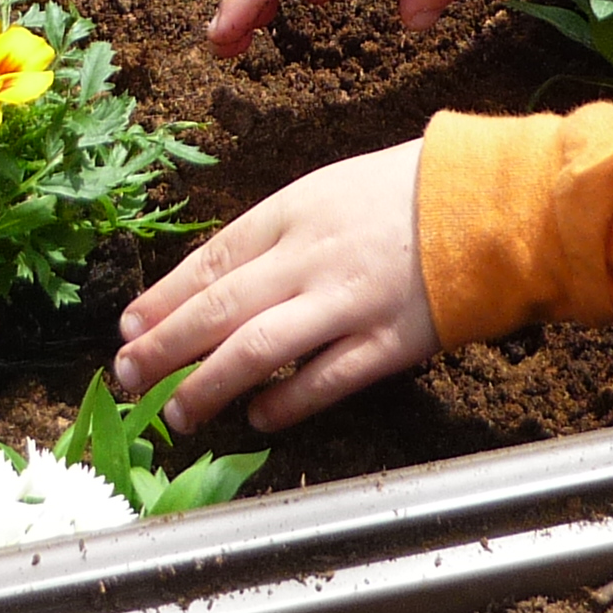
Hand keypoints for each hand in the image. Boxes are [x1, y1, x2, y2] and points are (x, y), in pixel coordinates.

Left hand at [114, 142, 434, 431]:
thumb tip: (211, 286)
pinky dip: (284, 404)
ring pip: (258, 349)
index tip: (127, 327)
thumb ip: (273, 237)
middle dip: (164, 345)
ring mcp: (347, 302)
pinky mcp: (387, 342)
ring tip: (177, 412)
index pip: (211, 260)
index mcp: (291, 213)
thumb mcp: (325, 193)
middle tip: (126, 375)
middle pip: (219, 307)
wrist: (486, 203)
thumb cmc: (402, 194)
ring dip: (208, 384)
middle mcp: (309, 258)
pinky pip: (323, 380)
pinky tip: (256, 419)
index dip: (163, 298)